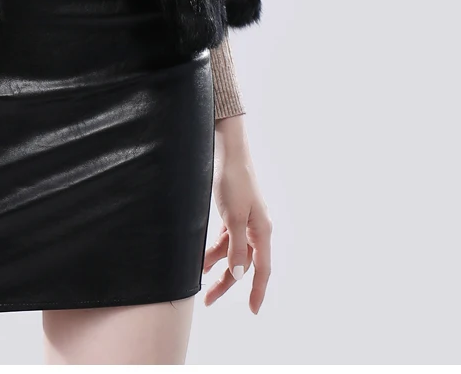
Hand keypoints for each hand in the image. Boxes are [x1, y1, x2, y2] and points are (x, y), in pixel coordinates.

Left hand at [203, 114, 271, 313]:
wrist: (226, 150)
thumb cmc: (233, 180)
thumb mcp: (234, 216)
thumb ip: (236, 246)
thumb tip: (240, 273)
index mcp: (262, 230)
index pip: (262, 268)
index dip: (257, 290)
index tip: (253, 311)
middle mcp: (256, 228)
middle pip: (243, 263)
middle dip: (226, 282)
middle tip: (208, 299)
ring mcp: (244, 220)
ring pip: (231, 251)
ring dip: (216, 264)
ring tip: (198, 278)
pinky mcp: (231, 213)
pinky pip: (224, 239)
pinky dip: (213, 249)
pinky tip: (202, 259)